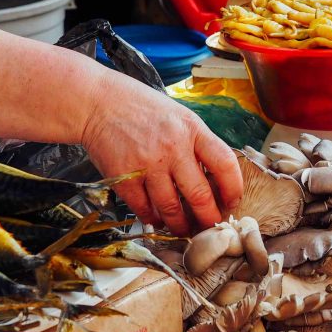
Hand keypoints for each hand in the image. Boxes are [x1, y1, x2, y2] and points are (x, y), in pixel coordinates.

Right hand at [77, 69, 242, 235]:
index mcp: (193, 129)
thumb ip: (197, 143)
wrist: (98, 103)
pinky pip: (144, 209)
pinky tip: (156, 218)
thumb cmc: (141, 108)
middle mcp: (174, 148)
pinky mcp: (125, 177)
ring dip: (180, 225)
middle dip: (208, 218)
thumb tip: (215, 179)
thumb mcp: (179, 116)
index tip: (232, 202)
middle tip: (209, 225)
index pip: (224, 164)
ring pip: (172, 209)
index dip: (233, 189)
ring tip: (182, 228)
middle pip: (200, 195)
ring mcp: (148, 164)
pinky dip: (152, 218)